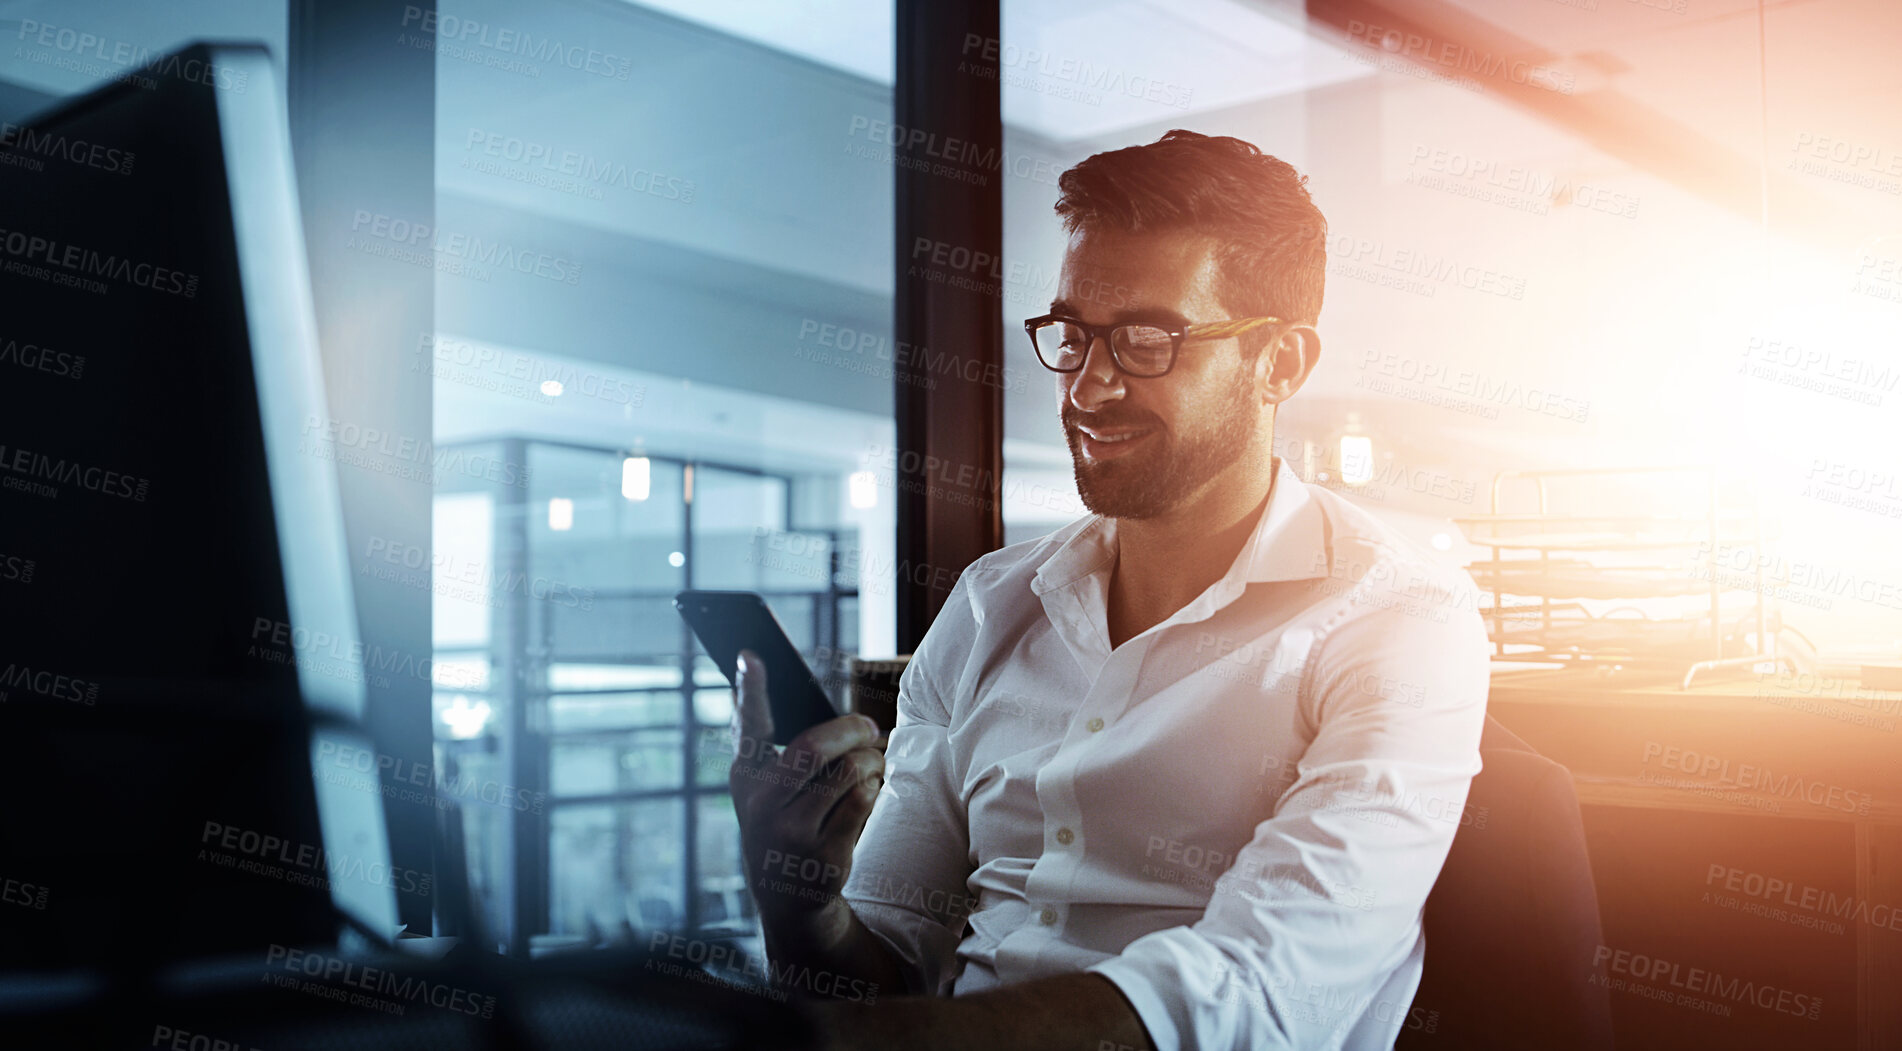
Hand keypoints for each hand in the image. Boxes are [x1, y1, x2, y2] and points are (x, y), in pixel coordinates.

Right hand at [729, 649, 884, 927]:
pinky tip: (870, 789)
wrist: (789, 898)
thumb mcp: (762, 788)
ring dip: (870, 760)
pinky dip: (874, 787)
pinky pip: (862, 800)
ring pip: (847, 771)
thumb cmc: (782, 822)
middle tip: (869, 727)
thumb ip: (762, 740)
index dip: (749, 689)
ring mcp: (790, 831)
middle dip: (851, 729)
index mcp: (746, 778)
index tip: (750, 655)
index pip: (748, 725)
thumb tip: (752, 674)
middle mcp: (761, 804)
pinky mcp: (821, 853)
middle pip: (814, 745)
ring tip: (872, 762)